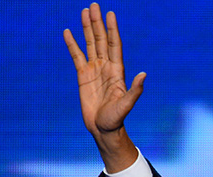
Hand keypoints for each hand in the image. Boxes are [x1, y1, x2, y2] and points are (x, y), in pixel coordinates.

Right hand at [64, 3, 142, 171]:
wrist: (103, 128)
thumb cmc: (117, 119)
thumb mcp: (127, 104)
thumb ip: (135, 90)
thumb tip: (144, 75)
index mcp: (117, 71)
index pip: (115, 45)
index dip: (112, 30)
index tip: (110, 14)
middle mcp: (106, 67)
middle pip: (102, 40)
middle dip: (98, 23)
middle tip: (94, 5)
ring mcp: (94, 70)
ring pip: (90, 45)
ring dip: (87, 28)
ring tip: (84, 12)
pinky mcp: (83, 76)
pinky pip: (77, 56)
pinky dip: (72, 44)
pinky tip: (68, 32)